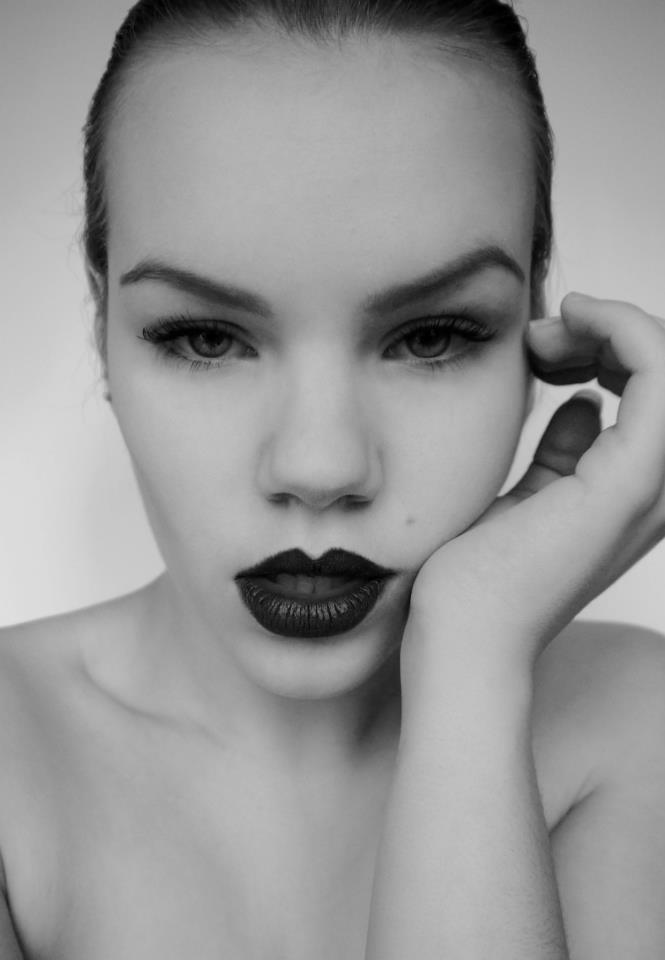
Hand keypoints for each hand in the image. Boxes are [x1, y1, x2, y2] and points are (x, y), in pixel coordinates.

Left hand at [402, 293, 664, 690]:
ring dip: (613, 328)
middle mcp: (656, 490)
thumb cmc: (477, 574)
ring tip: (544, 337)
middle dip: (609, 333)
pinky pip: (659, 375)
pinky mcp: (628, 482)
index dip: (608, 346)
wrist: (460, 631)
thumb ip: (563, 452)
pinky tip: (558, 334)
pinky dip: (620, 331)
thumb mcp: (528, 494)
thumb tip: (586, 404)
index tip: (542, 343)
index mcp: (634, 491)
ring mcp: (650, 486)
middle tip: (541, 337)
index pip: (654, 391)